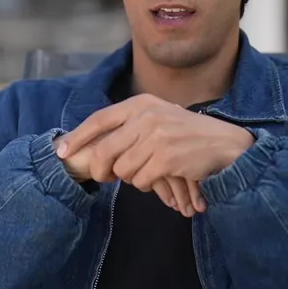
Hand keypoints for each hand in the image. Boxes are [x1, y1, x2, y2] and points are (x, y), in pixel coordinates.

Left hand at [57, 95, 254, 211]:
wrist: (225, 145)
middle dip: (100, 169)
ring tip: (151, 171)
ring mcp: (157, 136)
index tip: (62, 151)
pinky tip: (162, 177)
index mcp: (141, 104)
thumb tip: (92, 146)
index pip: (100, 120)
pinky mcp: (166, 157)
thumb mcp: (157, 119)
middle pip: (105, 150)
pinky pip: (139, 180)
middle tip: (105, 178)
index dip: (78, 137)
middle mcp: (147, 116)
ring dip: (133, 177)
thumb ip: (129, 127)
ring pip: (122, 170)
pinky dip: (147, 184)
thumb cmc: (187, 136)